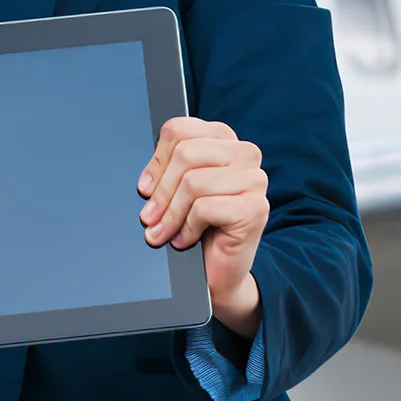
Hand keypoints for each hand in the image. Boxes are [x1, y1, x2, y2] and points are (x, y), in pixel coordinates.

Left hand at [138, 117, 267, 336]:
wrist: (220, 270)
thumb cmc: (199, 225)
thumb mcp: (179, 190)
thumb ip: (168, 170)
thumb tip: (147, 181)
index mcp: (224, 139)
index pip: (179, 130)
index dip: (156, 161)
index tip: (145, 188)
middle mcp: (245, 153)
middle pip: (185, 154)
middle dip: (161, 191)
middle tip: (149, 217)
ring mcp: (255, 180)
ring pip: (193, 182)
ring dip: (171, 214)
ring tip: (162, 232)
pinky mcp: (255, 208)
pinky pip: (205, 208)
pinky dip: (187, 227)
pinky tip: (184, 239)